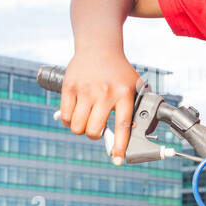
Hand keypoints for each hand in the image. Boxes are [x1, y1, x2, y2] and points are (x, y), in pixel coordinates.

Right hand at [58, 49, 143, 163]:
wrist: (99, 46)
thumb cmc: (118, 71)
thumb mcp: (133, 85)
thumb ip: (135, 107)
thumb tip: (138, 133)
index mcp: (123, 94)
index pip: (122, 126)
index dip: (120, 146)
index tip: (118, 160)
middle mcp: (105, 93)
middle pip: (93, 131)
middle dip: (94, 135)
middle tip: (96, 128)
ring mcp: (85, 90)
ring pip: (77, 127)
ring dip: (80, 129)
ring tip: (85, 120)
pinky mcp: (69, 87)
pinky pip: (66, 116)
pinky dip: (69, 120)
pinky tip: (75, 113)